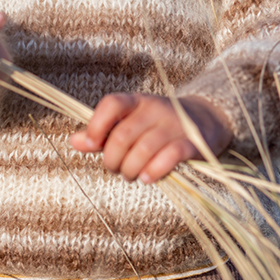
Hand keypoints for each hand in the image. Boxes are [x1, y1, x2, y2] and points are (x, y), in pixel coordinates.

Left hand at [70, 93, 231, 183]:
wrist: (205, 120)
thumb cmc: (158, 126)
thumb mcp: (130, 123)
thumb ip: (103, 133)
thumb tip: (74, 141)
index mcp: (136, 102)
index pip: (112, 104)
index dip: (96, 125)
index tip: (93, 144)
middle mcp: (154, 109)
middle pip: (123, 135)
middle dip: (113, 159)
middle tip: (116, 169)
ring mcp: (174, 125)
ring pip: (144, 149)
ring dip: (131, 169)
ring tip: (131, 175)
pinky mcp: (191, 142)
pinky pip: (170, 156)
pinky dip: (155, 170)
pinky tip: (147, 178)